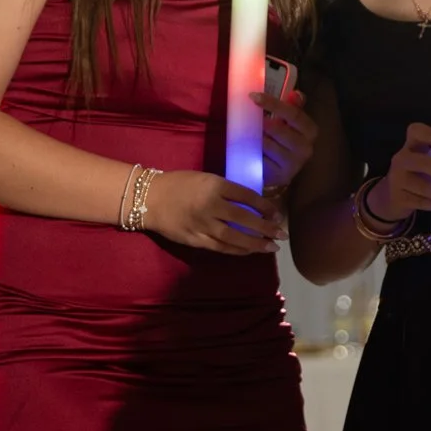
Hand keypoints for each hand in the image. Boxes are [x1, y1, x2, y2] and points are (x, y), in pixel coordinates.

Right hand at [142, 169, 284, 254]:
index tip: (277, 214)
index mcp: (214, 185)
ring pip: (234, 237)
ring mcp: (202, 224)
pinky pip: (220, 247)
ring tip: (271, 247)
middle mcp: (210, 205)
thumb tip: (251, 204)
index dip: (264, 206)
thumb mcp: (205, 179)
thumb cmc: (179, 184)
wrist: (148, 199)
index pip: (246, 196)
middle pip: (244, 219)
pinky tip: (249, 251)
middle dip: (265, 228)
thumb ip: (225, 190)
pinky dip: (237, 250)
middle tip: (282, 235)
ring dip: (255, 244)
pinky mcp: (195, 239)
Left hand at [254, 88, 317, 190]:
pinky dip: (252, 153)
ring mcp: (294, 164)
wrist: (278, 170)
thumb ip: (291, 106)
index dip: (273, 104)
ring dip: (254, 137)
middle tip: (248, 119)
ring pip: (267, 145)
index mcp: (310, 130)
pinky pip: (261, 160)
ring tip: (248, 134)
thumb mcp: (287, 122)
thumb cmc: (282, 140)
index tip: (254, 97)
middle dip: (261, 123)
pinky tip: (249, 150)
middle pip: (278, 129)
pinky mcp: (280, 176)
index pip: (293, 113)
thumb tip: (295, 93)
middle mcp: (306, 148)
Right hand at [369, 123, 430, 220]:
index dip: (428, 135)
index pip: (415, 131)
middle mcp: (402, 160)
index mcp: (411, 146)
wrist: (392, 197)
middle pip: (421, 162)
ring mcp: (398, 180)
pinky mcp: (399, 199)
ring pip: (424, 188)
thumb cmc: (417, 174)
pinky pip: (423, 203)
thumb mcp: (429, 162)